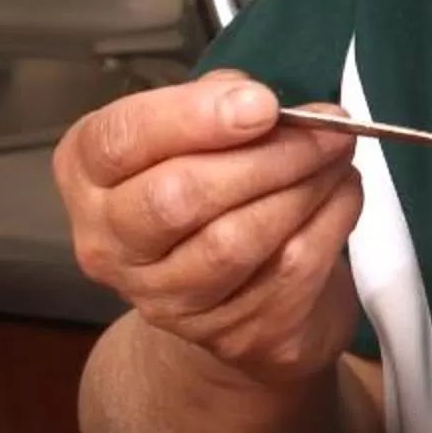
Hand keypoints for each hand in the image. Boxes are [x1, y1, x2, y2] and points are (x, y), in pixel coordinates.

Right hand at [55, 72, 363, 387]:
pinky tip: (342, 192)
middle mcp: (111, 244)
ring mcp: (165, 300)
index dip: (193, 118)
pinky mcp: (229, 335)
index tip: (262, 104)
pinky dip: (330, 219)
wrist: (234, 299)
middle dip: (268, 156)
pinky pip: (289, 269)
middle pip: (179, 197)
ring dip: (305, 187)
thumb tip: (249, 97)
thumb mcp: (198, 134)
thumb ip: (215, 103)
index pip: (120, 141)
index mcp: (89, 177)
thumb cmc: (214, 192)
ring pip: (236, 240)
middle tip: (328, 128)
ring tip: (338, 153)